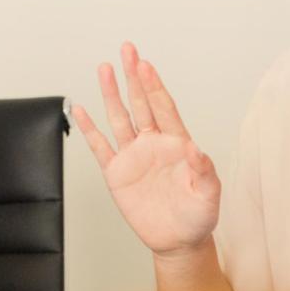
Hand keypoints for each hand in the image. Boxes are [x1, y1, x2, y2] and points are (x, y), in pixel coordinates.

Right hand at [72, 42, 221, 254]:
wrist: (177, 240)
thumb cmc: (198, 217)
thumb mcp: (208, 195)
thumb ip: (203, 172)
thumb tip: (196, 149)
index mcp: (176, 144)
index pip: (163, 108)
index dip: (153, 86)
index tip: (145, 65)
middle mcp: (152, 144)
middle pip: (140, 103)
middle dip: (134, 76)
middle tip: (127, 50)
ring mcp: (133, 156)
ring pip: (119, 118)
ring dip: (112, 94)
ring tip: (105, 69)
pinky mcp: (117, 173)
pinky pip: (100, 146)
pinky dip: (89, 129)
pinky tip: (81, 109)